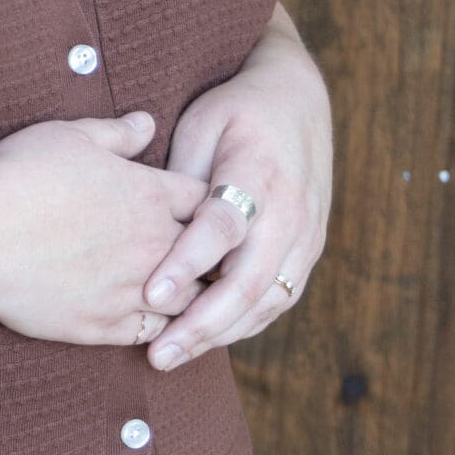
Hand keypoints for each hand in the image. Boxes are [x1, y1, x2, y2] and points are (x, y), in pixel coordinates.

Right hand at [0, 111, 213, 346]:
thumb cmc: (18, 176)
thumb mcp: (67, 137)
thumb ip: (115, 133)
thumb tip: (148, 122)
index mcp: (148, 193)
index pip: (202, 197)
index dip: (201, 199)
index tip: (191, 202)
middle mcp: (153, 244)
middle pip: (208, 254)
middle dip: (208, 252)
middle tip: (202, 251)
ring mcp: (132, 289)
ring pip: (188, 299)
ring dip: (188, 293)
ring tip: (179, 288)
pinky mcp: (106, 325)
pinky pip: (152, 332)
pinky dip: (157, 326)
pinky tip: (147, 318)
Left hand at [133, 15, 333, 371]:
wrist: (298, 100)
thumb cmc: (235, 111)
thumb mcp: (200, 123)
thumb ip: (180, 175)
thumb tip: (145, 221)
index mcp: (258, 174)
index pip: (223, 228)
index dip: (187, 263)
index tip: (151, 294)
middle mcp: (290, 213)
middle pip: (249, 281)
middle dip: (202, 323)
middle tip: (157, 352)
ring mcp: (307, 237)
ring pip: (266, 301)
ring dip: (220, 334)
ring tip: (170, 355)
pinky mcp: (309, 252)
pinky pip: (278, 299)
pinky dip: (241, 325)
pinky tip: (202, 339)